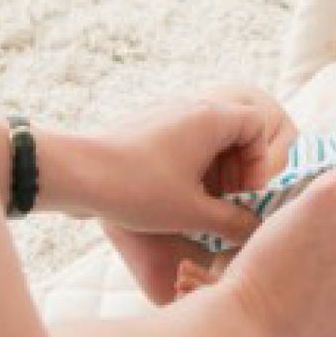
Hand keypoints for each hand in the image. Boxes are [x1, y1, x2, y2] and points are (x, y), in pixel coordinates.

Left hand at [95, 89, 293, 244]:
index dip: (258, 160)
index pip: (255, 125)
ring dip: (212, 171)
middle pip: (232, 132)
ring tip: (200, 205)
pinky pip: (179, 141)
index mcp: (210, 119)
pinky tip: (173, 197)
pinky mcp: (143, 127)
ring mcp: (163, 114)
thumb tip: (252, 228)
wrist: (77, 175)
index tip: (243, 193)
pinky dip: (187, 166)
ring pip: (204, 138)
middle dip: (235, 170)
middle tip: (225, 204)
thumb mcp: (193, 213)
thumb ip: (232, 221)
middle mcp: (189, 108)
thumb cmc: (139, 189)